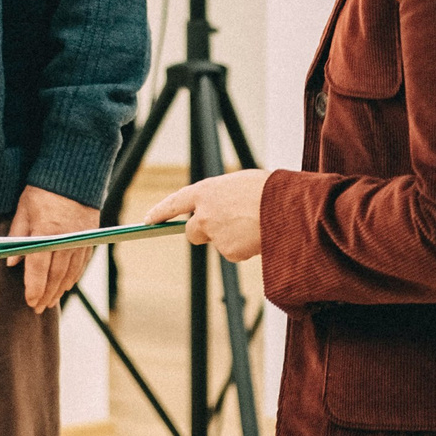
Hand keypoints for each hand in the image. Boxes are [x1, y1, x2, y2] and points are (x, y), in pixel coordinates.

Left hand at [3, 185, 97, 313]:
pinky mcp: (90, 238)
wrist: (74, 175)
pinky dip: (73, 277)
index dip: (33, 288)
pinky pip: (82, 264)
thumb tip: (10, 262)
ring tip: (50, 301)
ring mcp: (80, 240)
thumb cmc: (43, 190)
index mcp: (45, 232)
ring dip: (59, 290)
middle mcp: (65, 240)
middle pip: (55, 276)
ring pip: (70, 273)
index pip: (38, 268)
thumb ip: (17, 235)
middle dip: (45, 294)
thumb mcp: (24, 209)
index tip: (29, 301)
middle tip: (37, 308)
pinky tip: (66, 285)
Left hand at [146, 167, 267, 262]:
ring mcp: (215, 235)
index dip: (160, 211)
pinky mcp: (229, 251)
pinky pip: (235, 252)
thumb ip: (222, 196)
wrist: (286, 208)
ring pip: (219, 243)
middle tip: (224, 227)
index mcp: (206, 191)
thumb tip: (220, 209)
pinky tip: (259, 236)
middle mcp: (204, 214)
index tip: (148, 220)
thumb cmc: (268, 190)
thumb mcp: (239, 183)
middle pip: (192, 231)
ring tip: (255, 224)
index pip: (174, 202)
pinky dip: (245, 248)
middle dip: (204, 232)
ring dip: (231, 238)